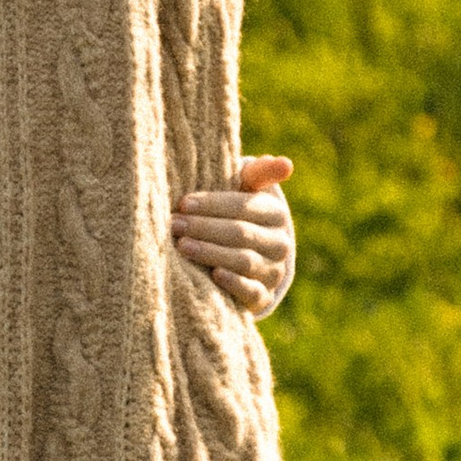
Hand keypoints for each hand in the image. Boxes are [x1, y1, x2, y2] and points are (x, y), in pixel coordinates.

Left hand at [174, 155, 294, 315]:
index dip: (212, 204)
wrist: (244, 257)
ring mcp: (273, 271)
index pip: (243, 206)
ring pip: (244, 260)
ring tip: (182, 245)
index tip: (183, 204)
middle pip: (241, 233)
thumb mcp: (246, 192)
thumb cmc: (234, 216)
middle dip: (204, 227)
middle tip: (174, 224)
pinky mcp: (264, 297)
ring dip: (211, 252)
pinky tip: (214, 275)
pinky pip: (252, 292)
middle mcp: (280, 243)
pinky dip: (234, 283)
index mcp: (275, 214)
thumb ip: (259, 174)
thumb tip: (286, 163)